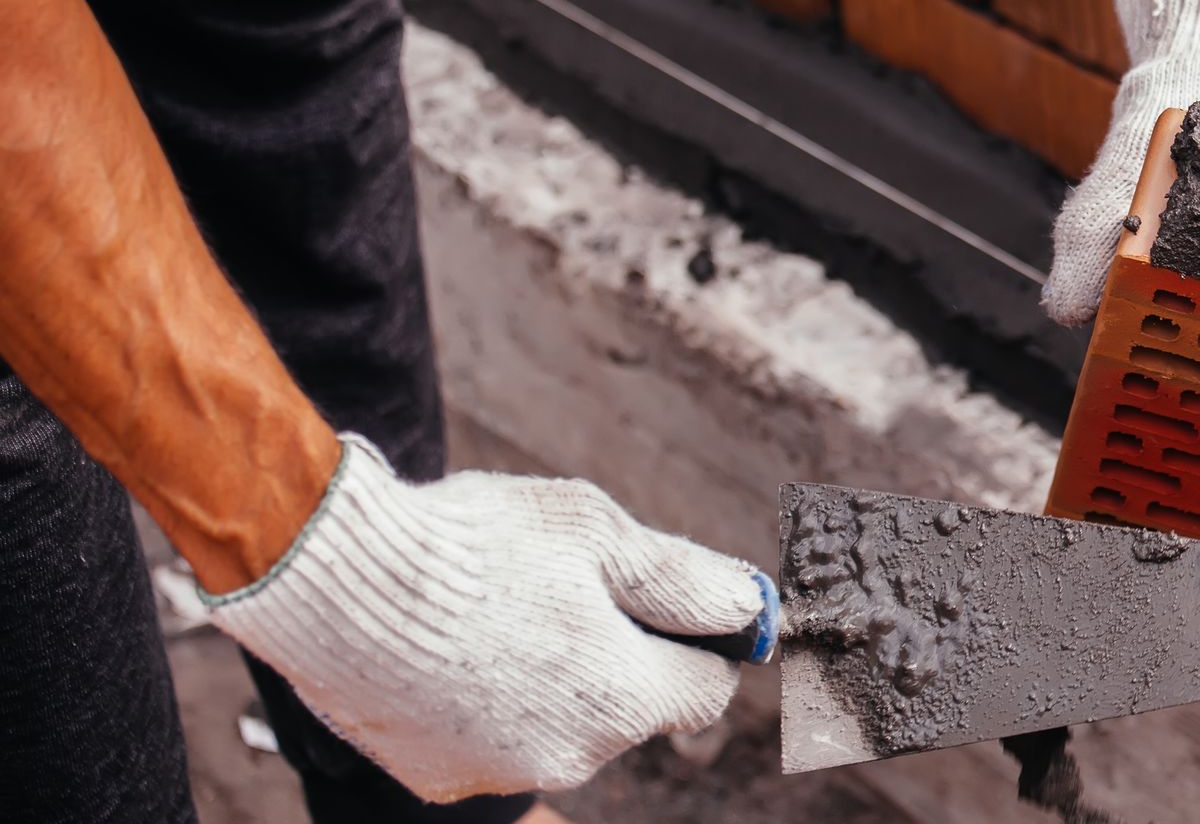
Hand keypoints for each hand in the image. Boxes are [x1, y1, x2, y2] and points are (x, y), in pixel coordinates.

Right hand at [205, 435, 767, 802]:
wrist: (336, 580)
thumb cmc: (479, 542)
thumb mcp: (600, 534)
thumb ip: (683, 579)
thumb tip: (751, 607)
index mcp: (624, 698)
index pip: (706, 689)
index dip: (698, 639)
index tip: (669, 600)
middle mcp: (571, 756)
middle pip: (630, 706)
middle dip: (617, 652)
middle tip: (564, 583)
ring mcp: (500, 773)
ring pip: (561, 721)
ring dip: (551, 674)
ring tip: (497, 605)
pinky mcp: (438, 776)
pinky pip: (493, 735)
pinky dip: (488, 697)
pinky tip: (452, 642)